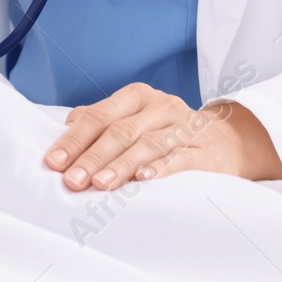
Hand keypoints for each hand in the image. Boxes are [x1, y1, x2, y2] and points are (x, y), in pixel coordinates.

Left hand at [43, 82, 281, 190]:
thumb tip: (67, 125)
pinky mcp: (204, 150)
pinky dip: (161, 168)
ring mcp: (183, 127)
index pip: (98, 116)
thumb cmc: (167, 130)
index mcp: (136, 97)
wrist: (227, 139)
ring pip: (147, 145)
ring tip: (100, 184)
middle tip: (72, 181)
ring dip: (121, 166)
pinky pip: (180, 158)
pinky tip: (143, 179)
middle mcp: (159, 106)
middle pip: (120, 131)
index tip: (53, 162)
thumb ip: (102, 120)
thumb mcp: (135, 118)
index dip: (74, 139)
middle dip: (92, 157)